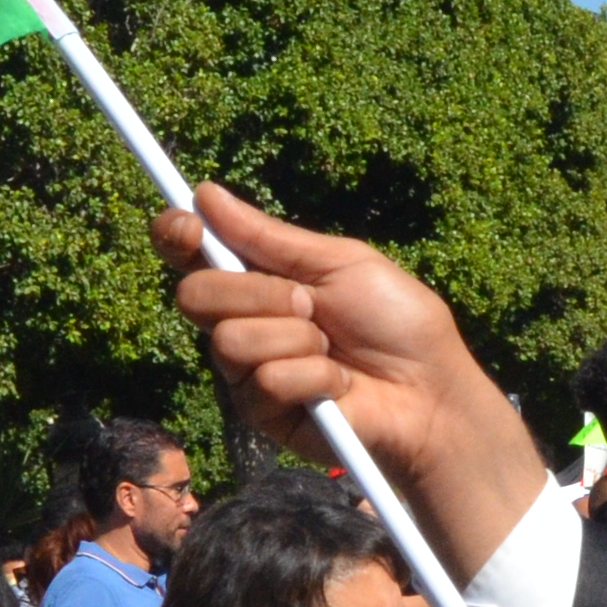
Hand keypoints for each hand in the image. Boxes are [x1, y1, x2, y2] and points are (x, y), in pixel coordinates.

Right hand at [155, 188, 549, 577]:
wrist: (429, 390)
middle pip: (195, 295)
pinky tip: (337, 384)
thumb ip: (270, 237)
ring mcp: (247, 370)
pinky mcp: (261, 413)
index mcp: (258, 278)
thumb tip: (206, 193)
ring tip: (331, 348)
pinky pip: (263, 381)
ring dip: (294, 338)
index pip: (192, 254)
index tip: (189, 225)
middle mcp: (242, 321)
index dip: (176, 235)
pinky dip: (312, 375)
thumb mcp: (340, 263)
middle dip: (257, 292)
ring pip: (229, 341)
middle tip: (309, 304)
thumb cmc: (396, 323)